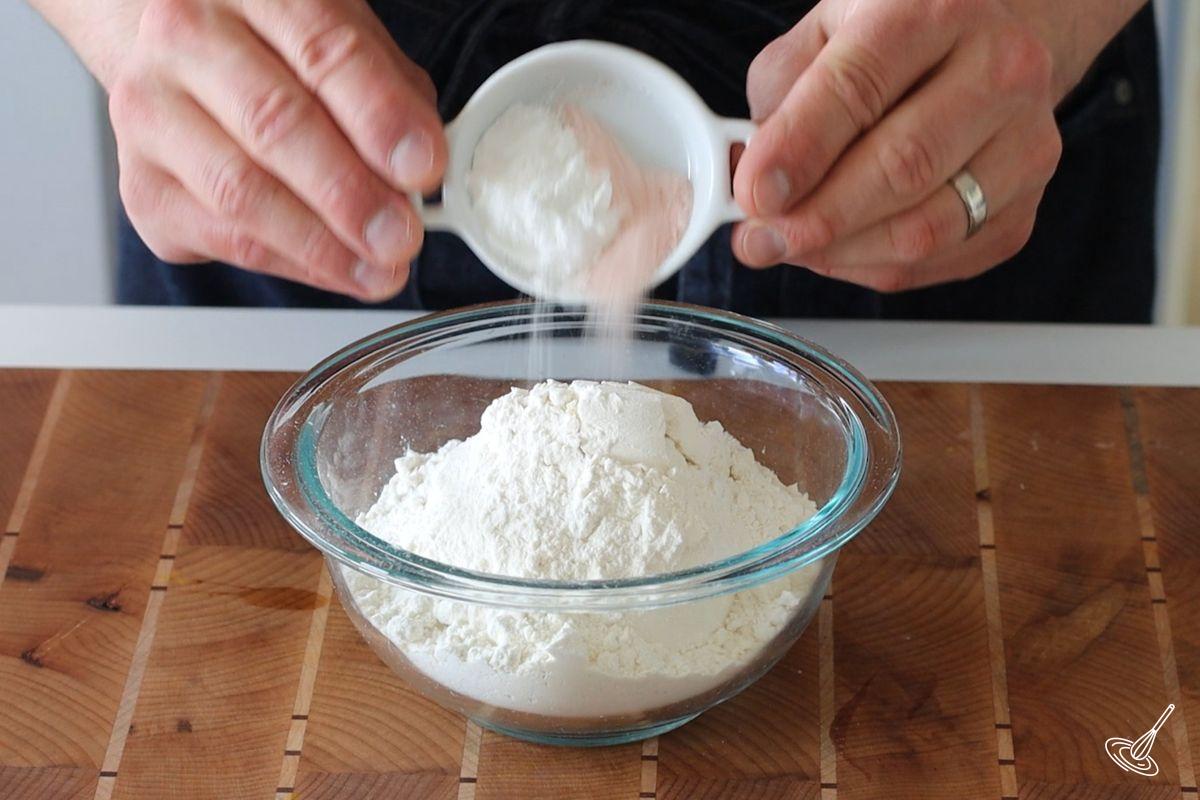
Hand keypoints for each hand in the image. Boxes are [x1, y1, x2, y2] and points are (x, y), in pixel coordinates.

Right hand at [108, 0, 444, 300]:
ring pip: (240, 191)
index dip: (379, 117)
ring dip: (322, 244)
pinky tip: (337, 270)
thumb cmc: (281, 55)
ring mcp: (150, 112)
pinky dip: (292, 263)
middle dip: (349, 193)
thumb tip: (421, 167)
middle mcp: (186, 39)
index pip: (322, 51)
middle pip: (273, 122)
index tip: (423, 168)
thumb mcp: (352, 47)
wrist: (186, 67)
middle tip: (401, 236)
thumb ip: (394, 99)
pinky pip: (223, 238)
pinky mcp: (142, 187)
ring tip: (380, 269)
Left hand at [732, 0, 1063, 292]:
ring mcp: (1025, 143)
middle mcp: (998, 70)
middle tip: (761, 238)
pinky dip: (873, 268)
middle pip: (902, 166)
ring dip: (840, 253)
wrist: (986, 51)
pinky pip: (939, 261)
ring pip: (924, 228)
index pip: (859, 87)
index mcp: (933, 11)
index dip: (799, 150)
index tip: (754, 194)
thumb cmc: (892, 47)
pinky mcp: (1026, 207)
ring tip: (791, 246)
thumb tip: (753, 183)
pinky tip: (839, 250)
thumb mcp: (821, 38)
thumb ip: (779, 101)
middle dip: (816, 218)